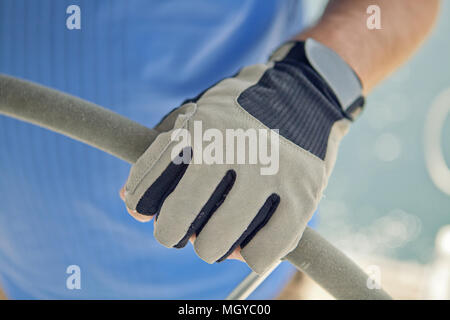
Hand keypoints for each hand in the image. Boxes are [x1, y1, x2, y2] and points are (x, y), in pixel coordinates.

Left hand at [121, 39, 362, 273]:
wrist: (304, 96)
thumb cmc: (237, 115)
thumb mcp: (196, 116)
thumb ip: (161, 154)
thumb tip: (127, 201)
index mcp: (201, 127)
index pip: (150, 187)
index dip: (143, 208)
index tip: (150, 214)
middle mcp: (235, 148)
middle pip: (178, 223)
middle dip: (172, 234)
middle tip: (185, 229)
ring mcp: (271, 173)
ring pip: (216, 244)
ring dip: (209, 248)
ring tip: (216, 235)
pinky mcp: (304, 196)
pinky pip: (263, 253)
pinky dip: (248, 257)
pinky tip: (247, 243)